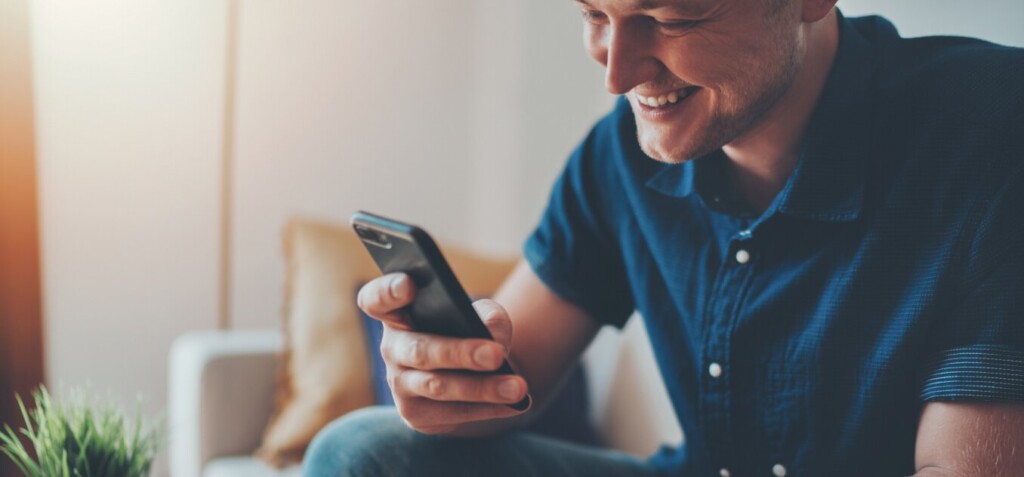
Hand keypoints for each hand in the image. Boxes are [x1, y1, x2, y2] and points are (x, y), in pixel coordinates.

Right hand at [356, 273, 529, 433]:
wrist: (467, 376)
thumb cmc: (468, 332)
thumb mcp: (481, 315)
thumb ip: (489, 315)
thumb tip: (494, 335)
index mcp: (398, 312)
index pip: (376, 299)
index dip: (387, 292)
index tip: (408, 285)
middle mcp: (392, 348)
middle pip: (419, 350)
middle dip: (459, 353)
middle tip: (495, 354)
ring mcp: (399, 383)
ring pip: (438, 386)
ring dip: (481, 388)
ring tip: (517, 387)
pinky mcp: (413, 414)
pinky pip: (452, 413)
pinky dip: (487, 408)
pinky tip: (513, 404)